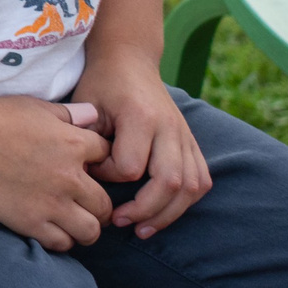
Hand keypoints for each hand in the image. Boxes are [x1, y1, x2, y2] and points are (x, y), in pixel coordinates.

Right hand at [0, 94, 113, 249]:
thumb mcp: (40, 107)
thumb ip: (71, 115)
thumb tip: (93, 117)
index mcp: (76, 145)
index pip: (109, 159)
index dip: (102, 164)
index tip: (90, 170)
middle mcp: (70, 178)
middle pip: (105, 204)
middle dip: (100, 206)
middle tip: (88, 206)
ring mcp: (51, 204)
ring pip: (90, 230)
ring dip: (86, 228)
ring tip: (76, 224)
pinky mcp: (30, 222)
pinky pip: (61, 243)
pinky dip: (62, 240)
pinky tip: (53, 230)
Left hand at [75, 62, 211, 237]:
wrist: (130, 58)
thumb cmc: (102, 83)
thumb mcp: (87, 106)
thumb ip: (89, 142)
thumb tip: (90, 181)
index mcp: (141, 116)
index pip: (130, 167)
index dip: (108, 177)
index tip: (90, 170)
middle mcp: (170, 126)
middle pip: (170, 182)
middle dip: (146, 211)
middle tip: (119, 222)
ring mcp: (185, 134)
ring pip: (192, 186)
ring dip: (168, 214)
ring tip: (142, 229)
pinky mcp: (191, 141)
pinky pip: (201, 180)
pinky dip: (186, 202)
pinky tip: (162, 214)